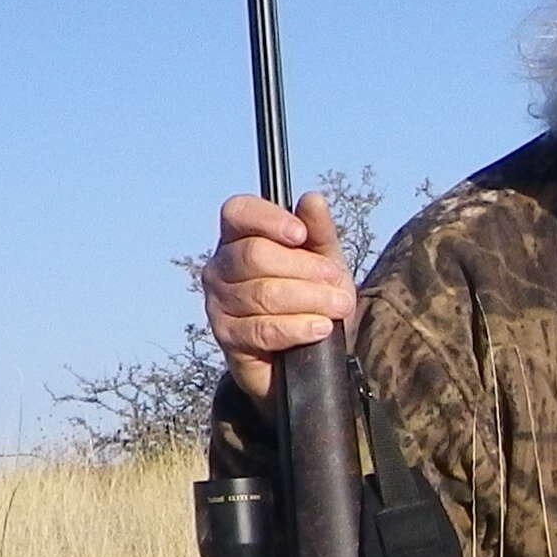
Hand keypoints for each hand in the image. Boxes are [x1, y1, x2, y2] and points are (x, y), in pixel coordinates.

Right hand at [199, 193, 356, 401]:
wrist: (305, 357)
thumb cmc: (309, 300)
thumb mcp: (323, 262)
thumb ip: (319, 232)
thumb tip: (312, 199)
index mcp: (239, 237)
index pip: (238, 212)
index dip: (269, 219)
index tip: (300, 235)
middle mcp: (221, 266)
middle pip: (255, 254)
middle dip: (304, 268)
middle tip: (336, 281)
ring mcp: (218, 302)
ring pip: (263, 293)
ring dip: (310, 300)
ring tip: (338, 306)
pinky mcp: (227, 337)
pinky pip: (263, 329)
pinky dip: (298, 327)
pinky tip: (320, 327)